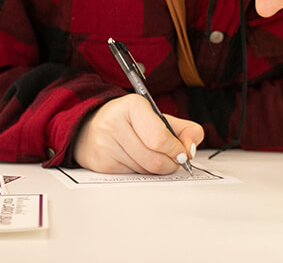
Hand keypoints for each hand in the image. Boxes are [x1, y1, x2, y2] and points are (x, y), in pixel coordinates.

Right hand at [73, 94, 204, 173]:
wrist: (92, 127)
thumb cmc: (130, 121)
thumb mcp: (159, 118)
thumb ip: (186, 130)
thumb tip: (191, 150)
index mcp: (133, 105)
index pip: (160, 138)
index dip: (177, 150)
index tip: (182, 153)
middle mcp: (114, 123)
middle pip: (155, 160)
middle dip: (170, 164)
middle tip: (172, 159)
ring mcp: (105, 144)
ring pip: (145, 171)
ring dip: (155, 170)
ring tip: (151, 155)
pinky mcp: (101, 163)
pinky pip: (133, 177)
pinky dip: (141, 173)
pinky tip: (136, 160)